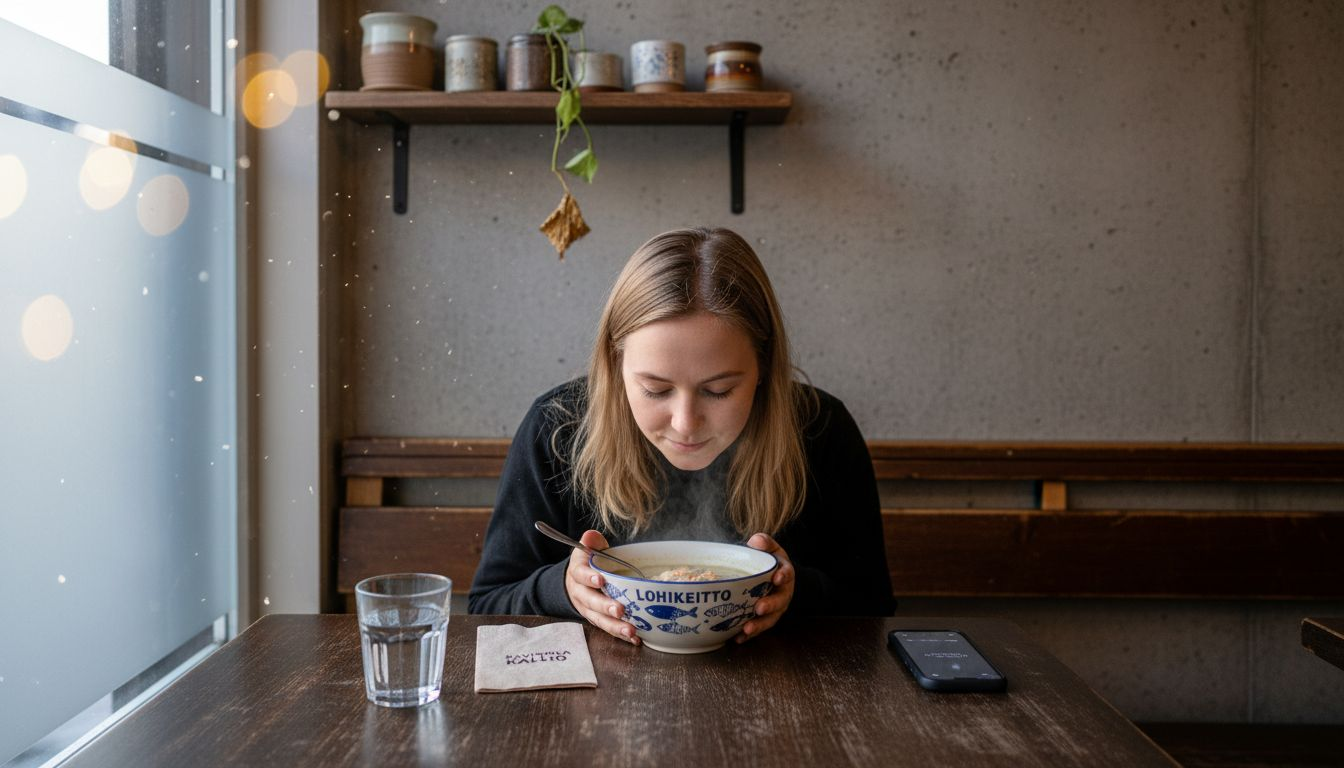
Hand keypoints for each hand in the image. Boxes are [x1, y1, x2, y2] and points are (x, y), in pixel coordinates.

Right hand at [564, 529, 639, 645]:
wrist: (575, 581)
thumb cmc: (587, 562)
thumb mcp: (587, 548)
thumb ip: (590, 541)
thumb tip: (590, 537)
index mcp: (578, 572)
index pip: (581, 575)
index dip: (589, 577)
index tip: (600, 580)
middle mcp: (580, 593)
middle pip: (590, 601)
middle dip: (605, 607)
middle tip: (620, 610)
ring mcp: (588, 609)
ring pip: (599, 620)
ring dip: (615, 626)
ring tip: (630, 630)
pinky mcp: (598, 619)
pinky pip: (608, 628)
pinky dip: (621, 634)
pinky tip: (635, 638)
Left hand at [737, 533, 794, 642]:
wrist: (775, 579)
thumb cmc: (771, 563)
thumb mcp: (771, 550)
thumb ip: (765, 543)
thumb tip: (756, 540)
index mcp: (784, 574)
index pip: (787, 574)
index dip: (783, 576)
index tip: (776, 578)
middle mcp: (782, 593)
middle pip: (780, 601)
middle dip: (770, 605)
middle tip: (759, 607)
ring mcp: (775, 609)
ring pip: (770, 619)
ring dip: (759, 625)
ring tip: (746, 629)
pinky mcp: (765, 620)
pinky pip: (758, 629)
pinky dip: (748, 635)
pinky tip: (737, 639)